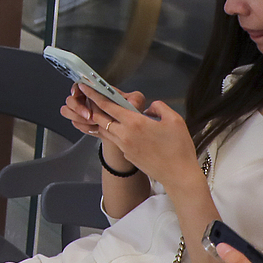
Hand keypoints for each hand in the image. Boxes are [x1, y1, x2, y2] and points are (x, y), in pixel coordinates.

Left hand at [70, 86, 201, 188]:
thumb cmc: (179, 147)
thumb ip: (159, 107)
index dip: (94, 95)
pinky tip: (116, 128)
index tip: (83, 86)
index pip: (107, 106)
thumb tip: (147, 109)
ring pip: (104, 130)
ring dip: (99, 120)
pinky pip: (114, 140)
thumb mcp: (175, 120)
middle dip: (91, 106)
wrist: (179, 176)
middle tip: (86, 97)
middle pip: (100, 118)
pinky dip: (109, 131)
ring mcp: (123, 147)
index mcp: (134, 123)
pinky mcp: (127, 156)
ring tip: (96, 111)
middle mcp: (123, 134)